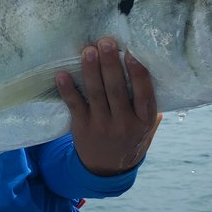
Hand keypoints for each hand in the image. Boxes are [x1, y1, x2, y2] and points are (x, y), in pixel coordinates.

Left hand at [55, 37, 161, 174]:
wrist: (107, 169)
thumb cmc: (130, 138)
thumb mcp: (148, 127)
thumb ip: (149, 103)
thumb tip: (150, 67)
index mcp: (144, 121)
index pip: (144, 94)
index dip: (138, 73)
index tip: (133, 52)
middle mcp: (124, 124)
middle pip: (117, 90)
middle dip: (111, 64)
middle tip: (106, 42)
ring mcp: (102, 126)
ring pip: (96, 94)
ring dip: (91, 71)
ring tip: (88, 50)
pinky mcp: (82, 127)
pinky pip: (75, 105)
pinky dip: (68, 89)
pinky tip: (62, 74)